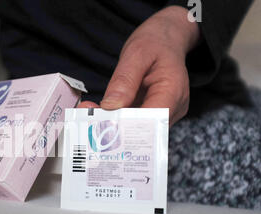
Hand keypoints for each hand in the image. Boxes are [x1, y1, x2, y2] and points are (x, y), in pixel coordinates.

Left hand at [78, 6, 199, 124]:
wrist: (165, 39)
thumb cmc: (155, 43)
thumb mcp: (136, 53)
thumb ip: (124, 80)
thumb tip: (111, 106)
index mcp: (173, 91)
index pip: (151, 120)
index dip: (127, 126)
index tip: (102, 123)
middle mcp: (173, 107)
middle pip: (143, 129)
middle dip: (115, 126)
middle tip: (87, 118)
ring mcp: (164, 113)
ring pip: (137, 128)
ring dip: (113, 123)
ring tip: (88, 114)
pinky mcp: (153, 114)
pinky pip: (134, 121)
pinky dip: (117, 118)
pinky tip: (99, 113)